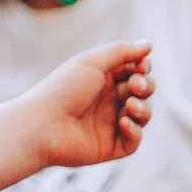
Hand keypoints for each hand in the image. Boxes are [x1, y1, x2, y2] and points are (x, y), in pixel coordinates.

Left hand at [19, 40, 153, 172]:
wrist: (42, 125)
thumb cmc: (63, 89)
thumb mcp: (92, 62)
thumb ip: (122, 52)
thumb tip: (148, 44)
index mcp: (102, 79)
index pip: (134, 72)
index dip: (143, 69)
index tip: (141, 67)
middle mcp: (108, 101)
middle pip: (142, 92)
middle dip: (146, 87)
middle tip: (135, 86)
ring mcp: (110, 124)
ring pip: (142, 116)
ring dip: (143, 109)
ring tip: (130, 106)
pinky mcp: (110, 147)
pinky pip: (133, 141)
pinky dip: (135, 131)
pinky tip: (123, 123)